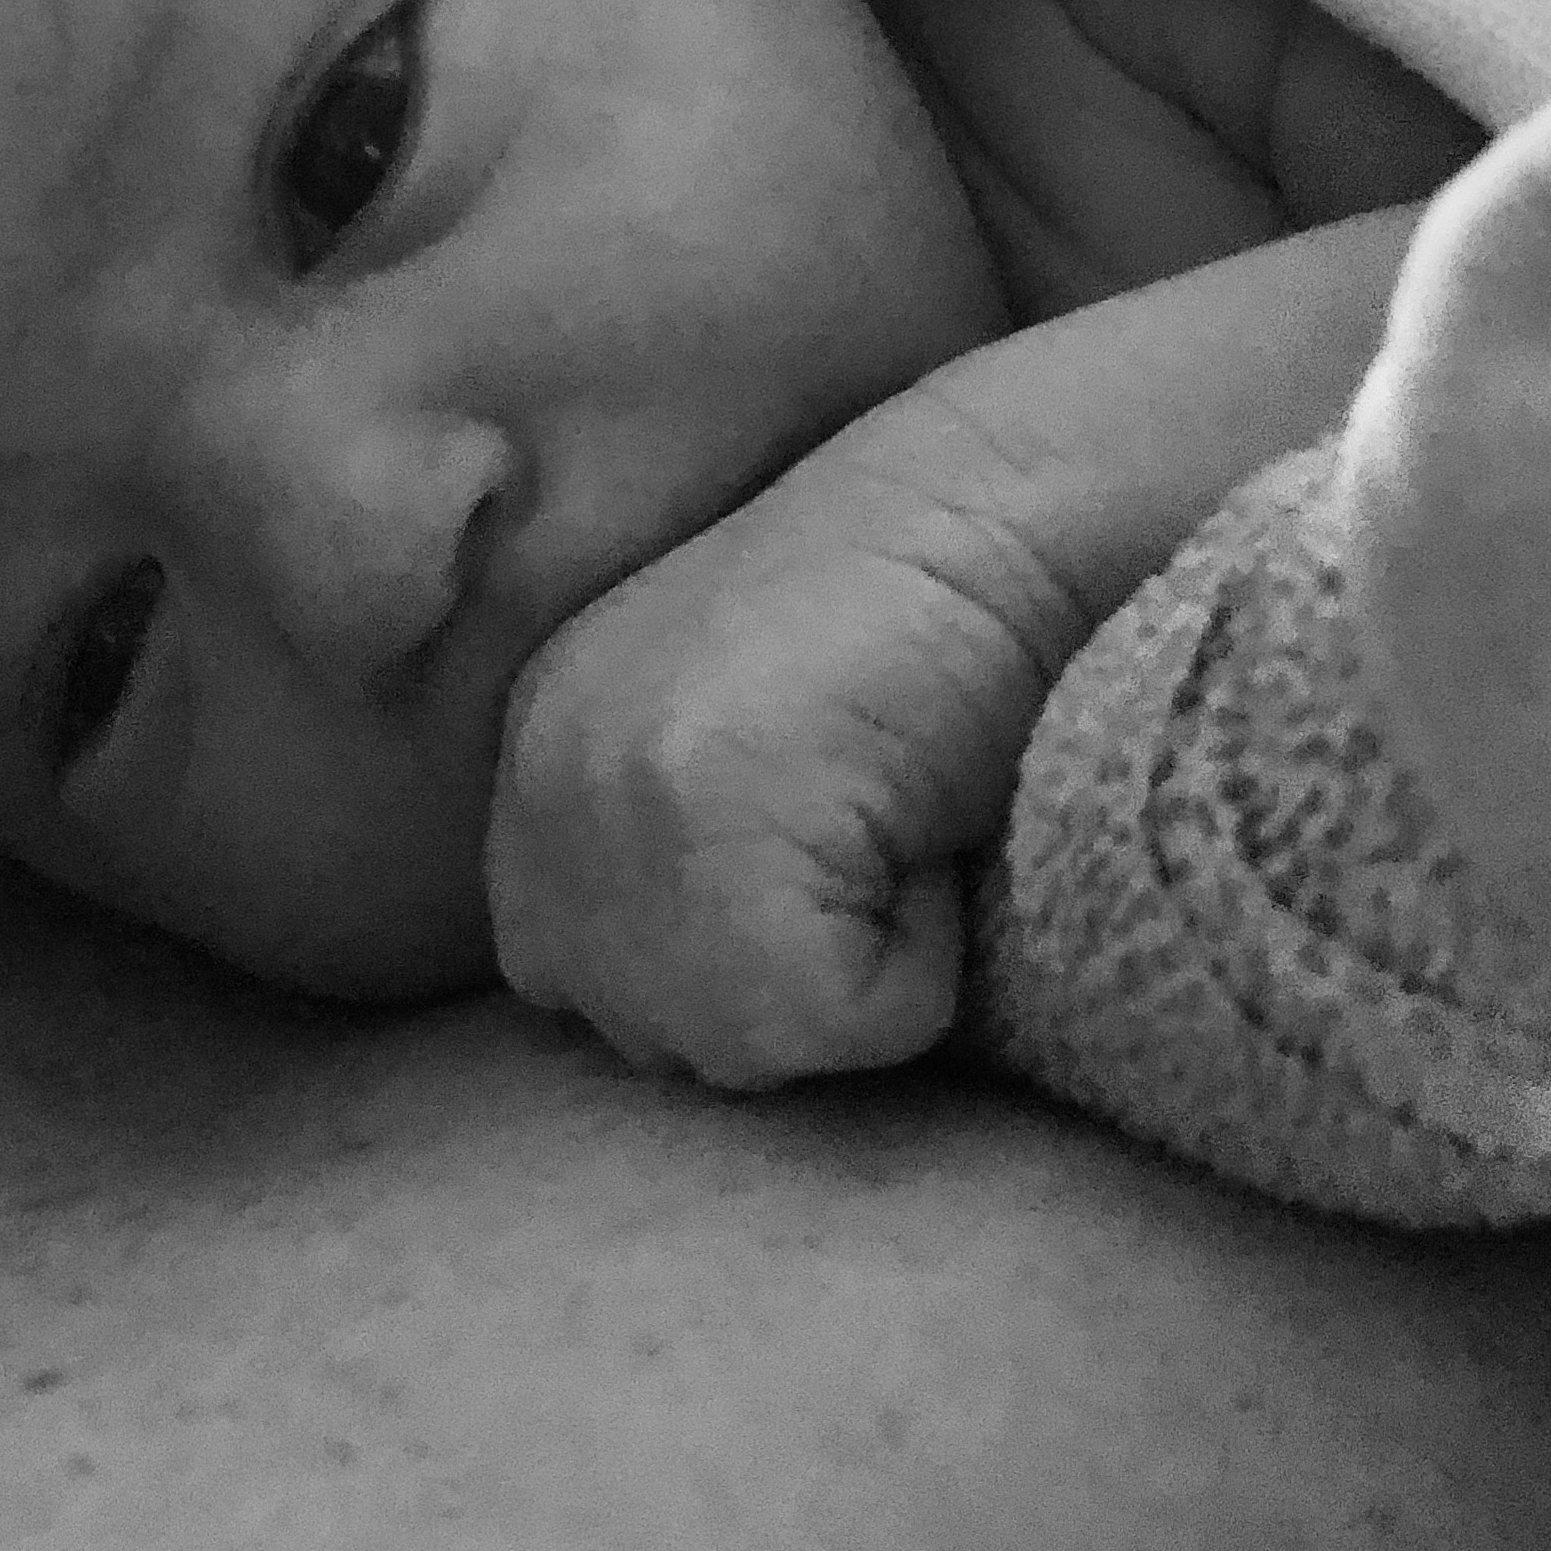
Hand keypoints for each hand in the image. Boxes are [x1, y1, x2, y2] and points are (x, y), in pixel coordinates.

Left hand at [484, 208, 1419, 1084]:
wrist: (1006, 508)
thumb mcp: (756, 754)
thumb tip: (703, 1033)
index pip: (577, 980)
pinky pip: (824, 1024)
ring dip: (843, 975)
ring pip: (730, 1042)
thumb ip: (684, 872)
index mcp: (544, 760)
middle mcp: (544, 781)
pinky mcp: (697, 828)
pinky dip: (914, 965)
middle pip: (648, 1036)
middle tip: (872, 838)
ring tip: (896, 822)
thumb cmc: (928, 643)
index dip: (722, 969)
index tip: (825, 871)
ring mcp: (604, 800)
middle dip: (774, 988)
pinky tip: (929, 826)